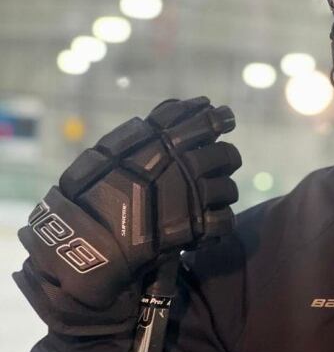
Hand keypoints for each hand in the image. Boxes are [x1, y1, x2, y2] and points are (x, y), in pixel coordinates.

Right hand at [16, 96, 241, 313]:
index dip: (216, 117)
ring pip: (228, 188)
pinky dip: (218, 224)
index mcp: (163, 142)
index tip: (224, 117)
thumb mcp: (109, 152)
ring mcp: (194, 196)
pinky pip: (224, 221)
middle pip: (225, 154)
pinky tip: (207, 225)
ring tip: (210, 200)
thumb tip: (173, 113)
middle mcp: (184, 165)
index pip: (202, 119)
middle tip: (221, 163)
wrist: (87, 238)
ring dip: (222, 194)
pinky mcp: (197, 227)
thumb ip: (143, 135)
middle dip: (225, 158)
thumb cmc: (89, 194)